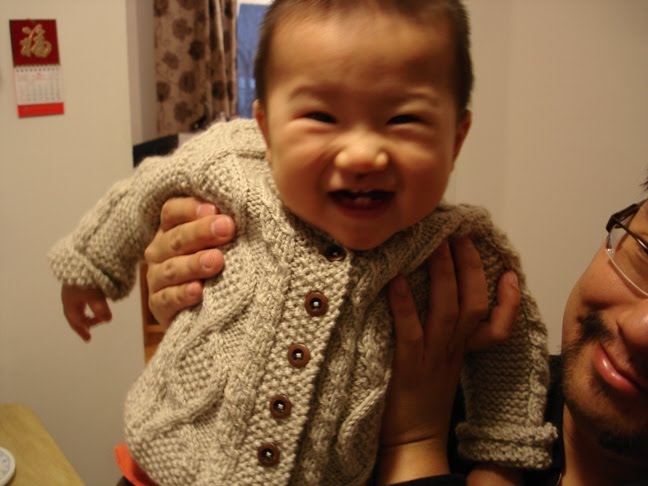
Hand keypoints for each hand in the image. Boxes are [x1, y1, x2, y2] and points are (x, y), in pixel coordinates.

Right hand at [61, 284, 111, 341]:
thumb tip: (108, 320)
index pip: (75, 322)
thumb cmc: (83, 281)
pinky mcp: (77, 283)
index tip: (88, 339)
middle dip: (82, 324)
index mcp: (70, 304)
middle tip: (88, 333)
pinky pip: (80, 299)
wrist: (76, 260)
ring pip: (77, 307)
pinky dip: (86, 305)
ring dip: (85, 315)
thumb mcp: (93, 296)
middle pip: (74, 316)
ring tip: (93, 318)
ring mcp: (71, 290)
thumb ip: (100, 308)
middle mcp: (68, 298)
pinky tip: (93, 302)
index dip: (82, 331)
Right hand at [144, 197, 235, 327]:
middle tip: (227, 229)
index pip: (172, 211)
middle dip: (201, 232)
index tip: (216, 209)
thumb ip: (227, 223)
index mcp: (172, 228)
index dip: (190, 208)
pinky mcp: (159, 305)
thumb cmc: (221, 266)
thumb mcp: (223, 242)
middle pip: (175, 237)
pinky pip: (167, 298)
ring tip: (217, 261)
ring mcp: (157, 278)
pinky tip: (198, 291)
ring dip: (194, 263)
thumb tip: (252, 200)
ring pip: (171, 268)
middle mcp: (160, 250)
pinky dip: (182, 294)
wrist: (211, 310)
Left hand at [376, 238, 519, 483]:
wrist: (412, 443)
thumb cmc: (422, 401)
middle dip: (471, 268)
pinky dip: (404, 305)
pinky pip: (410, 332)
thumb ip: (444, 335)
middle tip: (463, 236)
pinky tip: (396, 280)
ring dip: (445, 275)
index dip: (508, 299)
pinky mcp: (407, 368)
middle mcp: (452, 350)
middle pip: (473, 304)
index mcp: (462, 350)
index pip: (496, 323)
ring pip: (448, 310)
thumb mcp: (442, 365)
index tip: (510, 271)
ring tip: (439, 245)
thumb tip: (431, 296)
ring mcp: (432, 358)